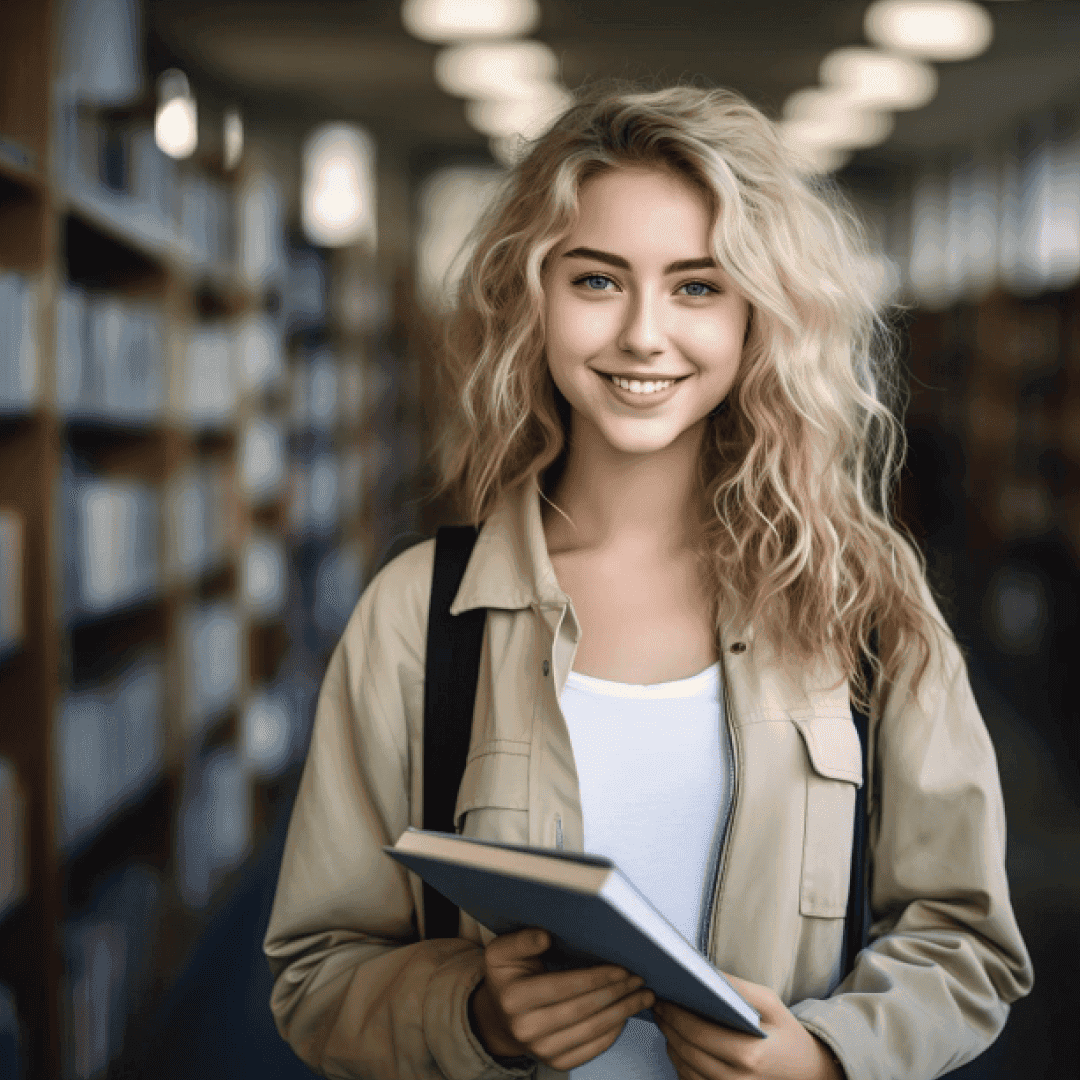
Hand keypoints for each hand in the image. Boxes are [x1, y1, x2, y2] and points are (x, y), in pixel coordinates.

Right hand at [470, 927, 654, 1069]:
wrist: (501, 1017)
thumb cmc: (508, 977)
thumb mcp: (503, 952)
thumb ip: (521, 940)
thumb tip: (545, 936)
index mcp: (514, 998)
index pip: (563, 987)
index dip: (596, 978)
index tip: (622, 968)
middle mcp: (526, 1029)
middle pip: (582, 1009)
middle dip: (616, 993)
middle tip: (639, 979)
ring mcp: (541, 1050)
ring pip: (591, 1030)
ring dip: (622, 1012)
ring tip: (642, 996)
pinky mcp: (556, 1062)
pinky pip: (592, 1048)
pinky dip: (613, 1031)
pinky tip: (625, 1015)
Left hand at [652, 973, 843, 1079]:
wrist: (808, 1072)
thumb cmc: (787, 1034)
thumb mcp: (770, 1004)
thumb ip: (738, 988)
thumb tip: (705, 973)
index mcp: (749, 1054)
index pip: (698, 1033)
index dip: (675, 1014)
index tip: (662, 998)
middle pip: (687, 1051)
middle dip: (667, 1026)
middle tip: (657, 1006)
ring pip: (685, 1070)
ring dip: (670, 1044)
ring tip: (665, 1022)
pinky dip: (681, 1064)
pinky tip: (679, 1044)